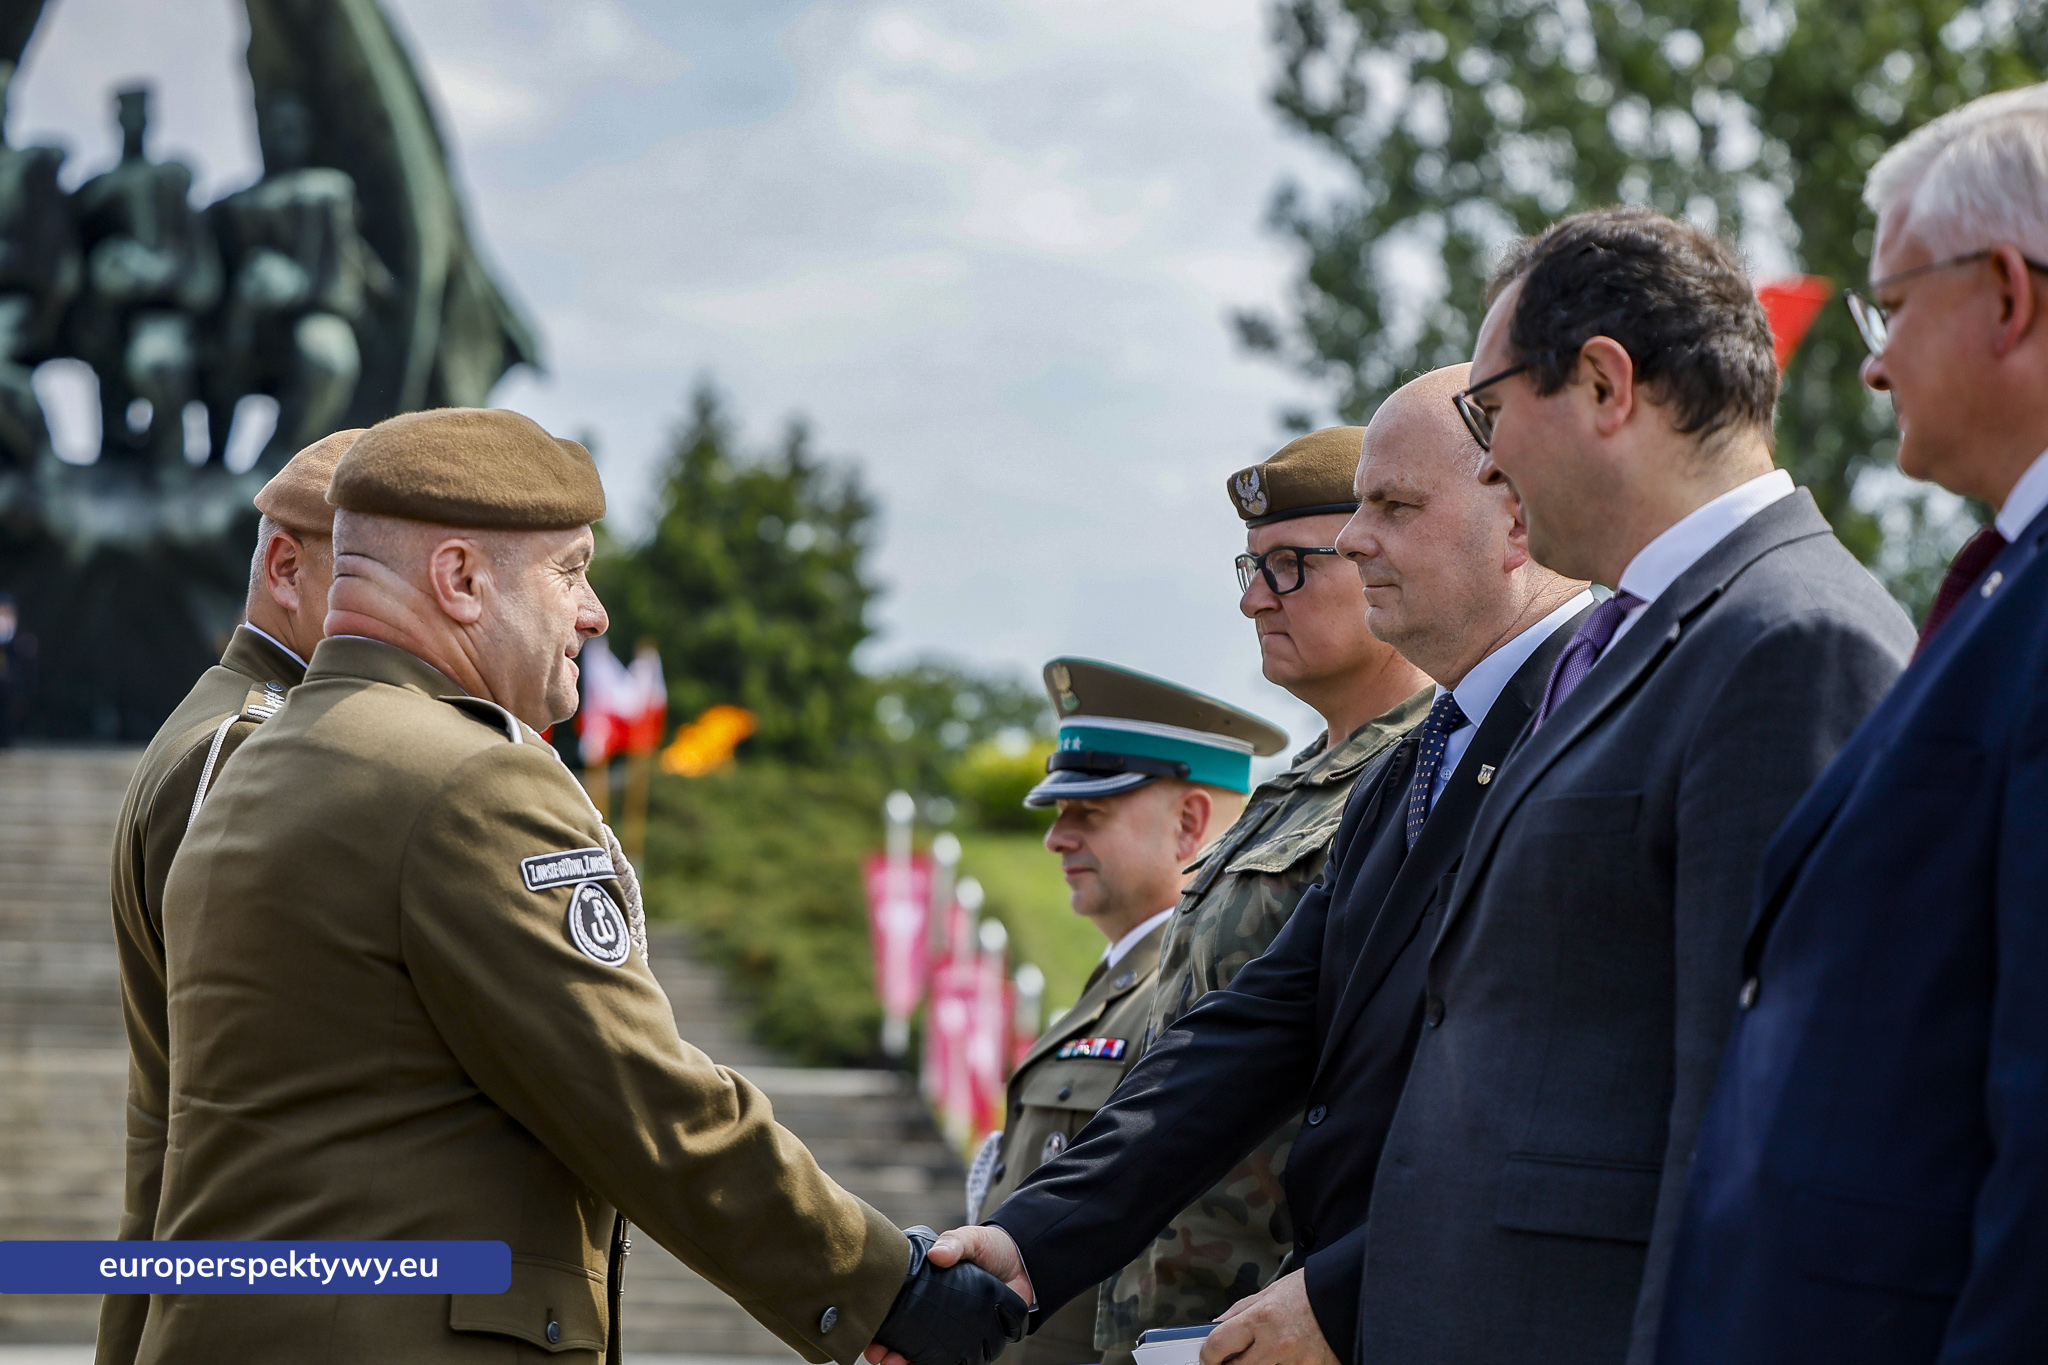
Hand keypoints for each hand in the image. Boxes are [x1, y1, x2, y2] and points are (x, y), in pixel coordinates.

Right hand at [866, 1226, 1028, 1364]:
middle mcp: (934, 1310)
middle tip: (878, 1354)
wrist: (1023, 1262)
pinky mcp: (972, 1341)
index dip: (880, 1319)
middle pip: (902, 1334)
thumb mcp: (970, 1238)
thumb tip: (937, 1255)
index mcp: (927, 1287)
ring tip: (894, 1364)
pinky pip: (953, 1359)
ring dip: (905, 1360)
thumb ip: (955, 1243)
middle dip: (886, 1348)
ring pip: (921, 1351)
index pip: (896, 1306)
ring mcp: (952, 1329)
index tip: (870, 1331)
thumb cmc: (990, 1248)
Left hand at [1198, 1271, 1337, 1364]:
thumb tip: (1218, 1325)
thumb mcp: (1272, 1291)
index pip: (1218, 1344)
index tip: (1209, 1356)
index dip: (1208, 1354)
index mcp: (1262, 1317)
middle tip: (1229, 1361)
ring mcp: (1295, 1362)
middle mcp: (1277, 1343)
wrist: (1350, 1298)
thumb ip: (1241, 1310)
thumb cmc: (1312, 1291)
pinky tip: (1285, 1357)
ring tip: (1266, 1353)